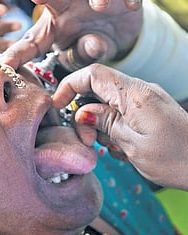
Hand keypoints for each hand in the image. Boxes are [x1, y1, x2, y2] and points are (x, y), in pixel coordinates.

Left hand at [1, 0, 142, 69]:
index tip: (33, 1)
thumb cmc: (86, 45)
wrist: (117, 41)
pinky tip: (131, 5)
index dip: (28, 3)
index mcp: (54, 12)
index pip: (33, 5)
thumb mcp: (74, 57)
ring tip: (101, 6)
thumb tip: (94, 45)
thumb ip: (77, 56)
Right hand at [52, 63, 187, 190]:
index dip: (69, 86)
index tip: (57, 106)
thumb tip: (81, 113)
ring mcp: (146, 101)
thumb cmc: (179, 160)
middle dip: (85, 115)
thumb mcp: (133, 146)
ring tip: (111, 149)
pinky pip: (121, 114)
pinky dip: (114, 130)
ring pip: (107, 105)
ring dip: (100, 126)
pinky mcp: (150, 112)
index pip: (92, 74)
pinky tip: (122, 149)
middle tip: (88, 142)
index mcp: (135, 95)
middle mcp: (141, 92)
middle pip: (97, 90)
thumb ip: (104, 124)